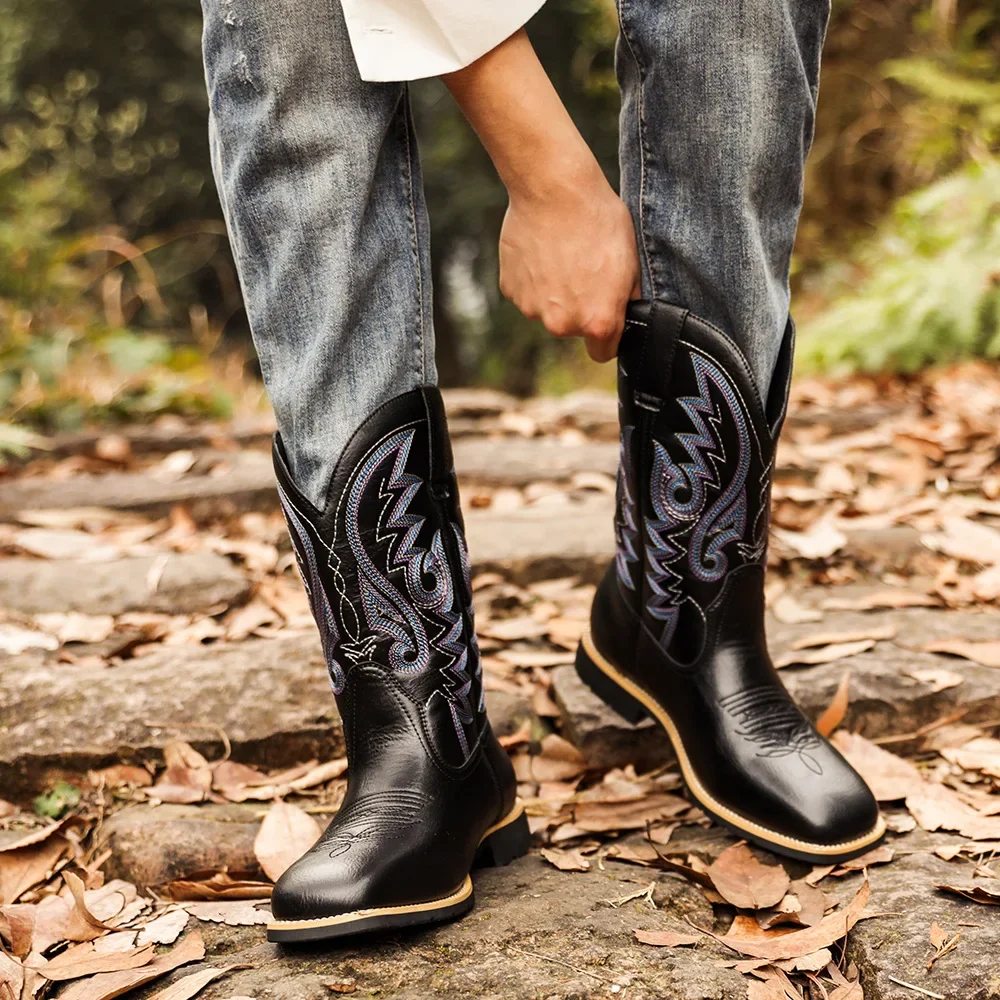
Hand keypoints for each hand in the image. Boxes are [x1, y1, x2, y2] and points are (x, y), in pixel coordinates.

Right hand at [442, 30, 640, 362]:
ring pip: (547, 310)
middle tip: (583, 270)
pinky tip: (542, 252)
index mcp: (596, 322)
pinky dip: (533, 279)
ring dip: (554, 292)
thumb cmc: (597, 219)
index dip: (607, 334)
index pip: (602, 352)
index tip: (606, 314)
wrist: (553, 189)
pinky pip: (527, 293)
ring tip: (562, 256)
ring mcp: (532, 309)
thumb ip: (626, 300)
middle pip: (572, 329)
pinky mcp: (511, 291)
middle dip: (579, 308)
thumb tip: (624, 315)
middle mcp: (562, 325)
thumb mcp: (630, 261)